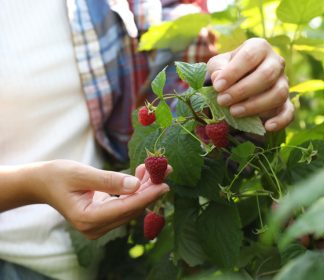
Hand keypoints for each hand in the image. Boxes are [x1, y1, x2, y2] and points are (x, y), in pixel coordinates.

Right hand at [31, 160, 170, 238]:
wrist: (43, 183)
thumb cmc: (58, 176)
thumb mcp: (81, 174)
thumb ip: (109, 180)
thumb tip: (136, 184)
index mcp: (87, 219)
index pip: (125, 208)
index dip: (147, 196)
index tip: (164, 184)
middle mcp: (95, 227)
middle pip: (131, 209)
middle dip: (150, 189)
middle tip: (166, 170)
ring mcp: (99, 225)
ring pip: (130, 207)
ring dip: (145, 188)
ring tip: (156, 168)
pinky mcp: (102, 219)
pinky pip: (124, 205)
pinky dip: (135, 190)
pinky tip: (143, 174)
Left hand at [207, 38, 293, 131]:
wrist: (238, 84)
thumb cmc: (228, 71)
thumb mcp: (218, 65)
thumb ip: (217, 68)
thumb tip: (218, 78)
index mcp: (259, 48)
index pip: (250, 56)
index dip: (233, 72)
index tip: (217, 86)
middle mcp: (276, 63)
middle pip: (267, 75)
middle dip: (242, 90)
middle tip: (222, 101)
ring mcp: (284, 83)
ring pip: (278, 94)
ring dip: (255, 106)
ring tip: (233, 112)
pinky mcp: (287, 103)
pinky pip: (289, 112)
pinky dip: (280, 121)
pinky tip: (266, 127)